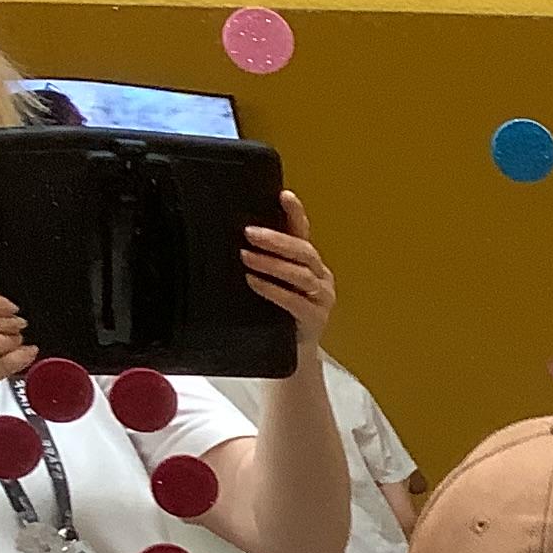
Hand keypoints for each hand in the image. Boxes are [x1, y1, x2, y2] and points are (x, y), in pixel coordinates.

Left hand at [242, 193, 335, 348]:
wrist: (290, 357)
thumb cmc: (275, 316)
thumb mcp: (268, 283)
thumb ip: (260, 263)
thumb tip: (231, 242)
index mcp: (310, 264)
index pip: (303, 233)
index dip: (296, 213)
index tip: (284, 195)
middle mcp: (321, 278)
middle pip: (304, 252)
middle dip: (277, 240)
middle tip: (249, 233)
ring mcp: (322, 299)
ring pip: (302, 275)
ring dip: (272, 263)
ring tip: (246, 257)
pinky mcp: (316, 320)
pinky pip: (296, 302)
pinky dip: (274, 290)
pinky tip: (255, 282)